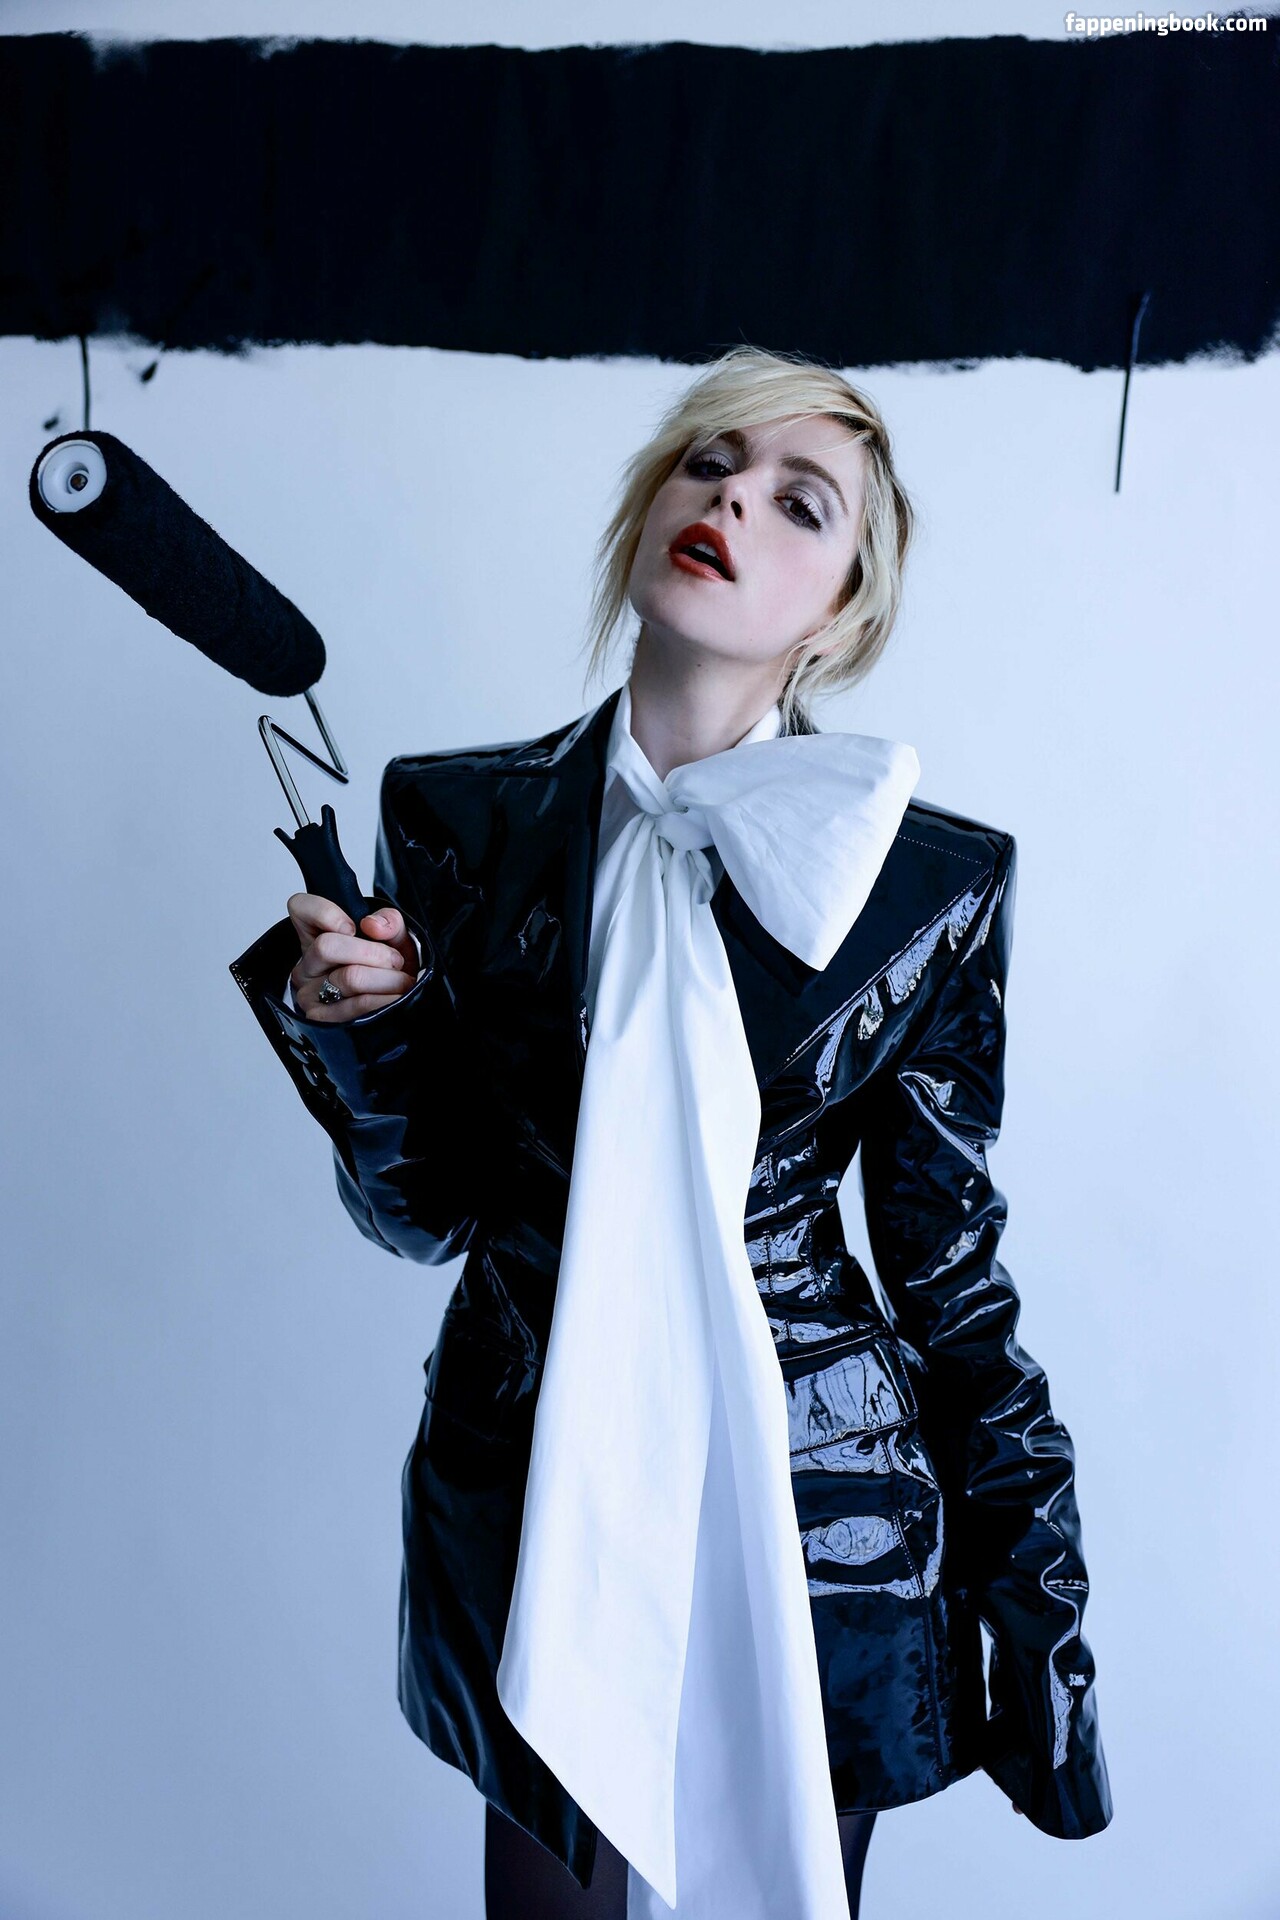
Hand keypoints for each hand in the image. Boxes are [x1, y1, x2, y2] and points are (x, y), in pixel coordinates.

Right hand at [287, 894, 419, 1022]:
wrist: (394, 1004)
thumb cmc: (388, 968)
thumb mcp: (393, 937)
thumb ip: (388, 921)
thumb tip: (373, 925)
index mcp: (317, 936)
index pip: (300, 908)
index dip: (326, 913)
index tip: (354, 926)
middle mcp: (307, 964)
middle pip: (327, 946)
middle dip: (373, 952)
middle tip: (395, 961)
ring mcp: (309, 993)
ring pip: (349, 977)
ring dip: (388, 979)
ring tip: (401, 981)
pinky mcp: (322, 1019)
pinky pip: (357, 1005)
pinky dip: (384, 1000)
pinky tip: (396, 998)